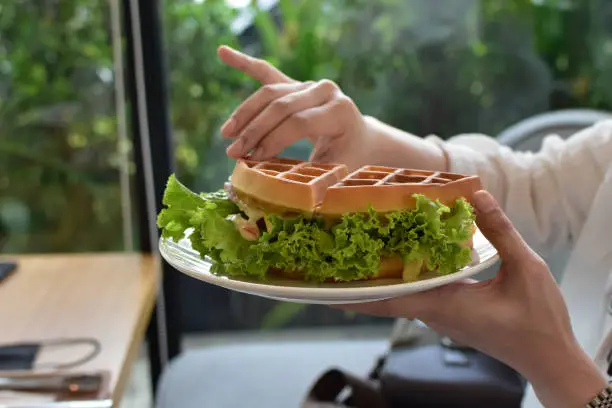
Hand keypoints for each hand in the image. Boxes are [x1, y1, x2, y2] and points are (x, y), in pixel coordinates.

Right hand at [217, 45, 445, 170]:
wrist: (360, 141)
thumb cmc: (349, 161)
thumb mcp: (337, 172)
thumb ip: (311, 176)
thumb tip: (275, 186)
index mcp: (339, 111)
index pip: (298, 123)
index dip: (272, 141)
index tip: (251, 160)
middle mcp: (325, 91)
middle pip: (281, 106)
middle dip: (254, 130)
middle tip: (233, 153)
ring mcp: (309, 84)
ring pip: (270, 92)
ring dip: (245, 113)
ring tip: (226, 134)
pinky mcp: (296, 84)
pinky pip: (267, 73)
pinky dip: (244, 63)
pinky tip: (222, 52)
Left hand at [337, 190, 606, 407]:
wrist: (549, 356)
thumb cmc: (538, 321)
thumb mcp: (524, 269)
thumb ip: (500, 231)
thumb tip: (478, 196)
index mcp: (444, 304)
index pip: (387, 299)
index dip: (354, 293)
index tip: (325, 286)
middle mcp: (435, 312)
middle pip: (386, 295)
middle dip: (360, 279)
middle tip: (335, 256)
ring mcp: (441, 315)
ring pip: (401, 294)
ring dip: (381, 276)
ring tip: (361, 250)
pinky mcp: (451, 314)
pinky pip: (419, 294)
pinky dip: (406, 277)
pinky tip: (404, 259)